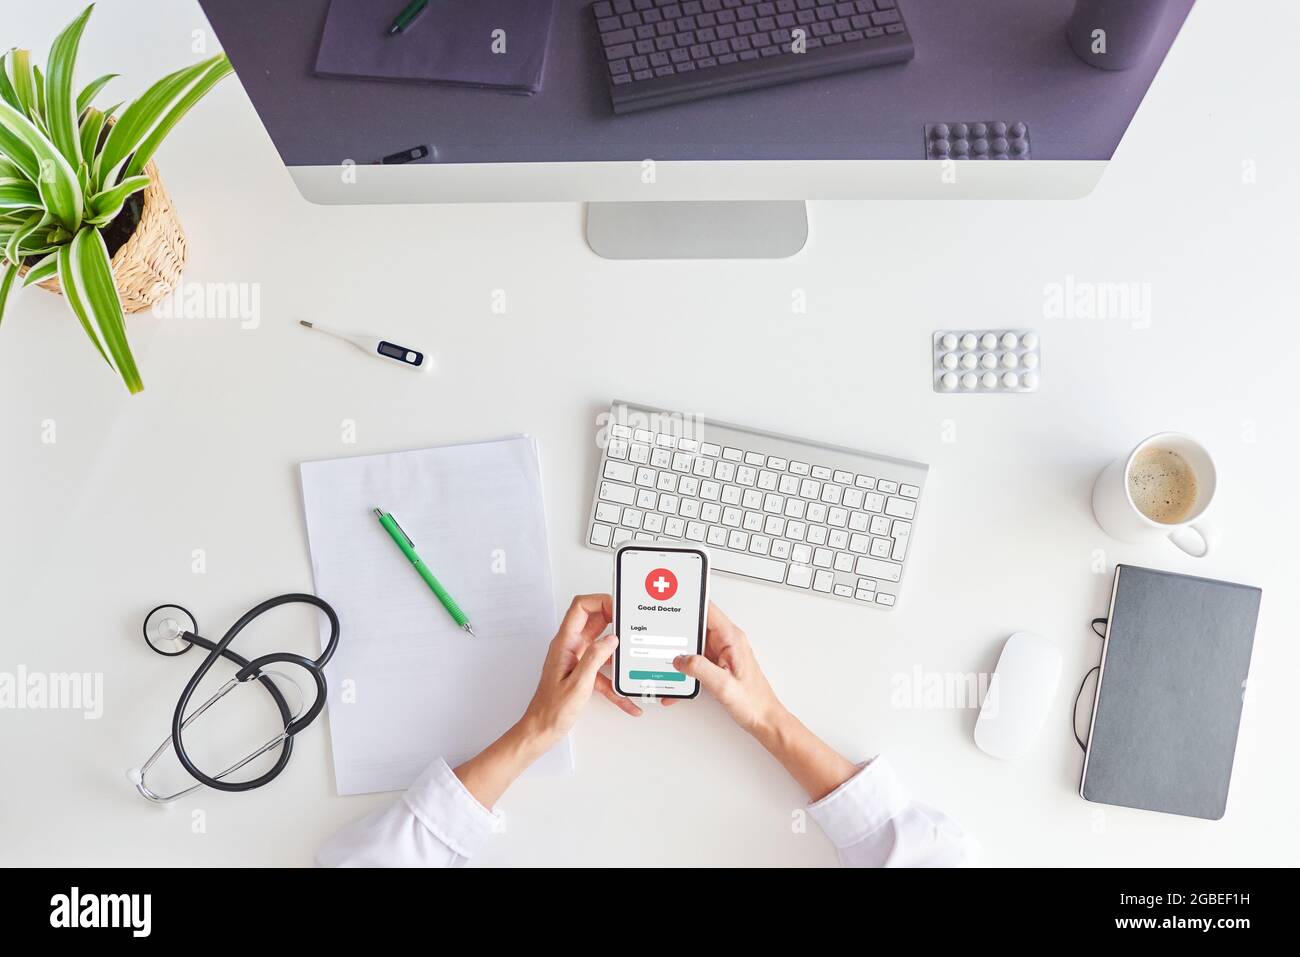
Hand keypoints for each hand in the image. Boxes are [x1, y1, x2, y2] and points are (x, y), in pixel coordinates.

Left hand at [455, 594, 637, 807]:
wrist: (541, 731)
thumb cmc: (552, 710)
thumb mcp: (578, 684)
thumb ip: (595, 658)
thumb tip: (611, 639)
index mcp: (565, 643)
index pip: (581, 607)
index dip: (600, 601)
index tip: (619, 609)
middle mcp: (571, 647)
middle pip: (595, 622)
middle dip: (616, 623)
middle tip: (632, 627)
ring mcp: (577, 659)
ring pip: (602, 646)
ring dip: (619, 654)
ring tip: (634, 658)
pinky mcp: (582, 673)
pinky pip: (603, 672)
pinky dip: (616, 683)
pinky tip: (627, 699)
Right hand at [667, 602, 856, 800]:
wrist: (764, 720)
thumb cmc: (753, 702)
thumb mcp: (723, 686)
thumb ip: (699, 668)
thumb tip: (680, 659)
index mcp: (731, 638)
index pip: (708, 609)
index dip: (689, 602)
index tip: (672, 601)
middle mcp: (727, 642)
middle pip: (696, 626)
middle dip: (677, 632)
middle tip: (662, 638)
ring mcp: (721, 653)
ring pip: (693, 644)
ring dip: (679, 654)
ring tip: (667, 663)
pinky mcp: (717, 665)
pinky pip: (695, 661)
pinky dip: (685, 670)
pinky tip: (678, 682)